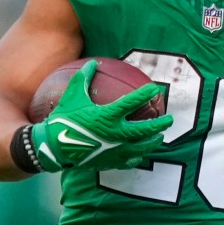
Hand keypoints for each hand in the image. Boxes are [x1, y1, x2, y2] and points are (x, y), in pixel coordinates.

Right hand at [24, 62, 171, 172]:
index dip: (144, 95)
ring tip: (159, 138)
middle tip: (169, 120)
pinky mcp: (110, 162)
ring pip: (141, 147)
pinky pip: (129, 161)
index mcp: (107, 116)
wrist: (54, 147)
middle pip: (145, 129)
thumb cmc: (63, 119)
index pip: (131, 103)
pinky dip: (136, 156)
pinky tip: (139, 154)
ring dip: (152, 142)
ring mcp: (115, 150)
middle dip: (160, 124)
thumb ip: (83, 78)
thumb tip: (92, 63)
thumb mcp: (72, 96)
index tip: (154, 89)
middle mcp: (115, 133)